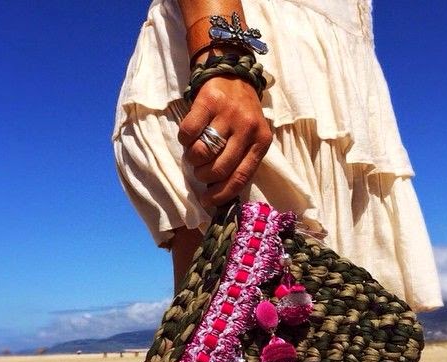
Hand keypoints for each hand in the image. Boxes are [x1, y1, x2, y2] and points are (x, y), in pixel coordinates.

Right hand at [178, 74, 272, 206]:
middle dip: (205, 176)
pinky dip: (185, 140)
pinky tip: (190, 137)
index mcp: (261, 142)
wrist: (234, 75)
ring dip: (194, 160)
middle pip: (220, 168)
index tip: (207, 201)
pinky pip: (189, 132)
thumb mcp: (250, 138)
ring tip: (196, 153)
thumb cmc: (241, 115)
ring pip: (203, 152)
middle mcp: (248, 128)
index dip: (222, 194)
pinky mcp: (208, 101)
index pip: (241, 177)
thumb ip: (240, 161)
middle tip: (200, 172)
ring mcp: (228, 113)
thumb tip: (218, 191)